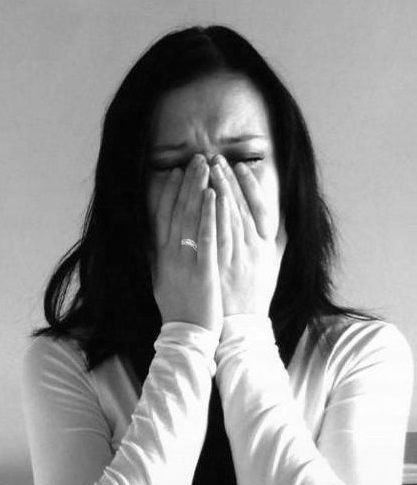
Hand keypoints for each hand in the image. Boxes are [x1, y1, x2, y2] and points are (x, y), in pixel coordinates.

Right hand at [151, 154, 220, 331]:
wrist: (187, 335)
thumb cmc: (178, 310)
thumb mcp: (161, 281)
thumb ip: (160, 259)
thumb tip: (156, 240)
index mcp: (161, 257)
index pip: (161, 218)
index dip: (167, 193)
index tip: (174, 173)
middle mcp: (170, 255)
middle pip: (177, 212)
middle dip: (186, 184)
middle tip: (195, 160)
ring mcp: (186, 262)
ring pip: (191, 219)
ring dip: (198, 190)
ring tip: (206, 168)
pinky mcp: (203, 270)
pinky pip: (206, 237)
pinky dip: (209, 215)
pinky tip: (214, 196)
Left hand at [210, 155, 285, 316]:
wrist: (239, 327)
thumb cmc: (255, 295)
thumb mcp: (272, 265)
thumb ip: (276, 239)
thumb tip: (280, 216)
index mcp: (264, 246)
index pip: (258, 207)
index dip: (249, 185)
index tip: (240, 166)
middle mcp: (252, 249)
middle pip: (239, 206)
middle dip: (227, 180)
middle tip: (216, 158)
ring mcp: (233, 257)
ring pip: (226, 216)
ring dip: (217, 190)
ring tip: (207, 168)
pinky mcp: (216, 266)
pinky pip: (214, 236)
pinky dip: (211, 214)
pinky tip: (205, 196)